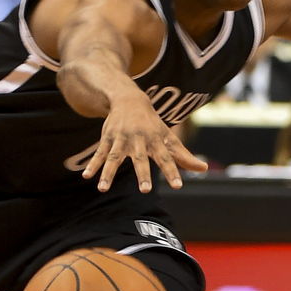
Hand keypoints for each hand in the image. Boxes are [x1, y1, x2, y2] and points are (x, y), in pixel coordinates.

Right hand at [82, 94, 208, 192]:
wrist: (130, 99)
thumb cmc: (153, 124)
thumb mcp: (168, 137)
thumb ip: (183, 156)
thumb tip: (203, 168)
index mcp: (156, 141)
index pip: (167, 159)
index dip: (172, 172)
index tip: (178, 186)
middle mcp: (139, 140)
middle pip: (141, 159)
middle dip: (143, 174)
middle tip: (145, 190)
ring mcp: (121, 139)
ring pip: (114, 158)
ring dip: (108, 173)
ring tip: (102, 189)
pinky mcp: (108, 138)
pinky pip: (99, 153)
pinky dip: (93, 165)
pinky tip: (87, 177)